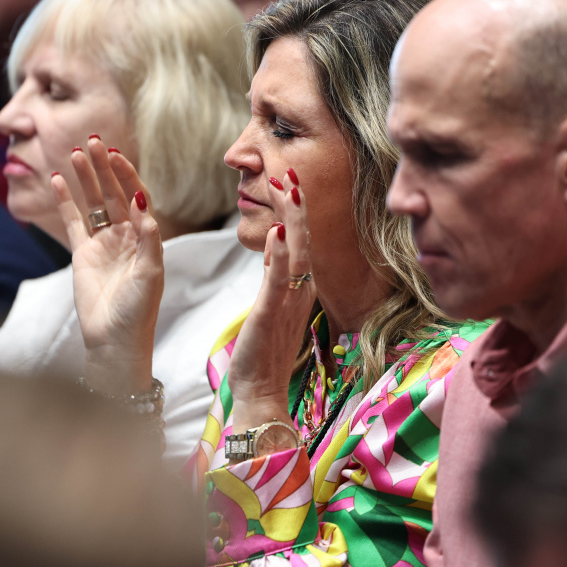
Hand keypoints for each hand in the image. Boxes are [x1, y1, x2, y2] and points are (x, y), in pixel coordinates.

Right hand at [52, 137, 162, 392]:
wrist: (114, 341)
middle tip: (93, 141)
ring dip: (84, 178)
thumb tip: (141, 203)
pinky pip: (73, 221)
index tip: (116, 156)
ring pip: (92, 203)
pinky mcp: (82, 254)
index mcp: (146, 237)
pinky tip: (56, 180)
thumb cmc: (138, 311)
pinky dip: (64, 201)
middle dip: (104, 167)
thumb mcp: (150, 274)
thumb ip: (149, 238)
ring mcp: (103, 243)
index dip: (127, 175)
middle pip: (113, 193)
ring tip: (74, 152)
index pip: (137, 196)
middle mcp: (126, 236)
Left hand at [225, 169, 316, 435]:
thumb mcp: (271, 306)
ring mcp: (288, 303)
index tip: (290, 182)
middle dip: (297, 206)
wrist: (263, 393)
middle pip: (303, 240)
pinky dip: (277, 256)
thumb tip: (276, 247)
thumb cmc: (264, 353)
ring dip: (291, 220)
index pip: (300, 242)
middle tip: (290, 173)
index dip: (296, 211)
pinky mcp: (272, 315)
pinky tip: (275, 233)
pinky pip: (278, 282)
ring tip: (288, 190)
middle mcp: (299, 292)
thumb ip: (275, 277)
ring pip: (295, 254)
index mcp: (298, 289)